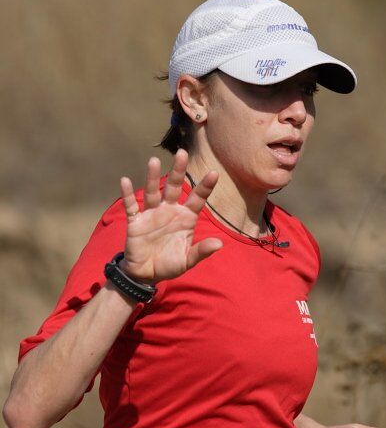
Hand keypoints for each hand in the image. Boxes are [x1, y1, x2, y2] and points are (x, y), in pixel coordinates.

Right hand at [119, 149, 222, 283]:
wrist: (146, 274)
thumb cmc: (169, 264)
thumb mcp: (188, 261)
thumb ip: (201, 251)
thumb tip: (219, 244)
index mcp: (185, 218)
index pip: (197, 199)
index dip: (205, 187)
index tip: (214, 173)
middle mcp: (169, 211)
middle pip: (174, 187)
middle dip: (178, 171)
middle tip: (182, 153)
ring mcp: (152, 214)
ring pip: (153, 192)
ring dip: (152, 177)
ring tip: (154, 161)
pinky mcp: (136, 221)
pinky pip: (131, 206)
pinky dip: (128, 195)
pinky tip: (125, 181)